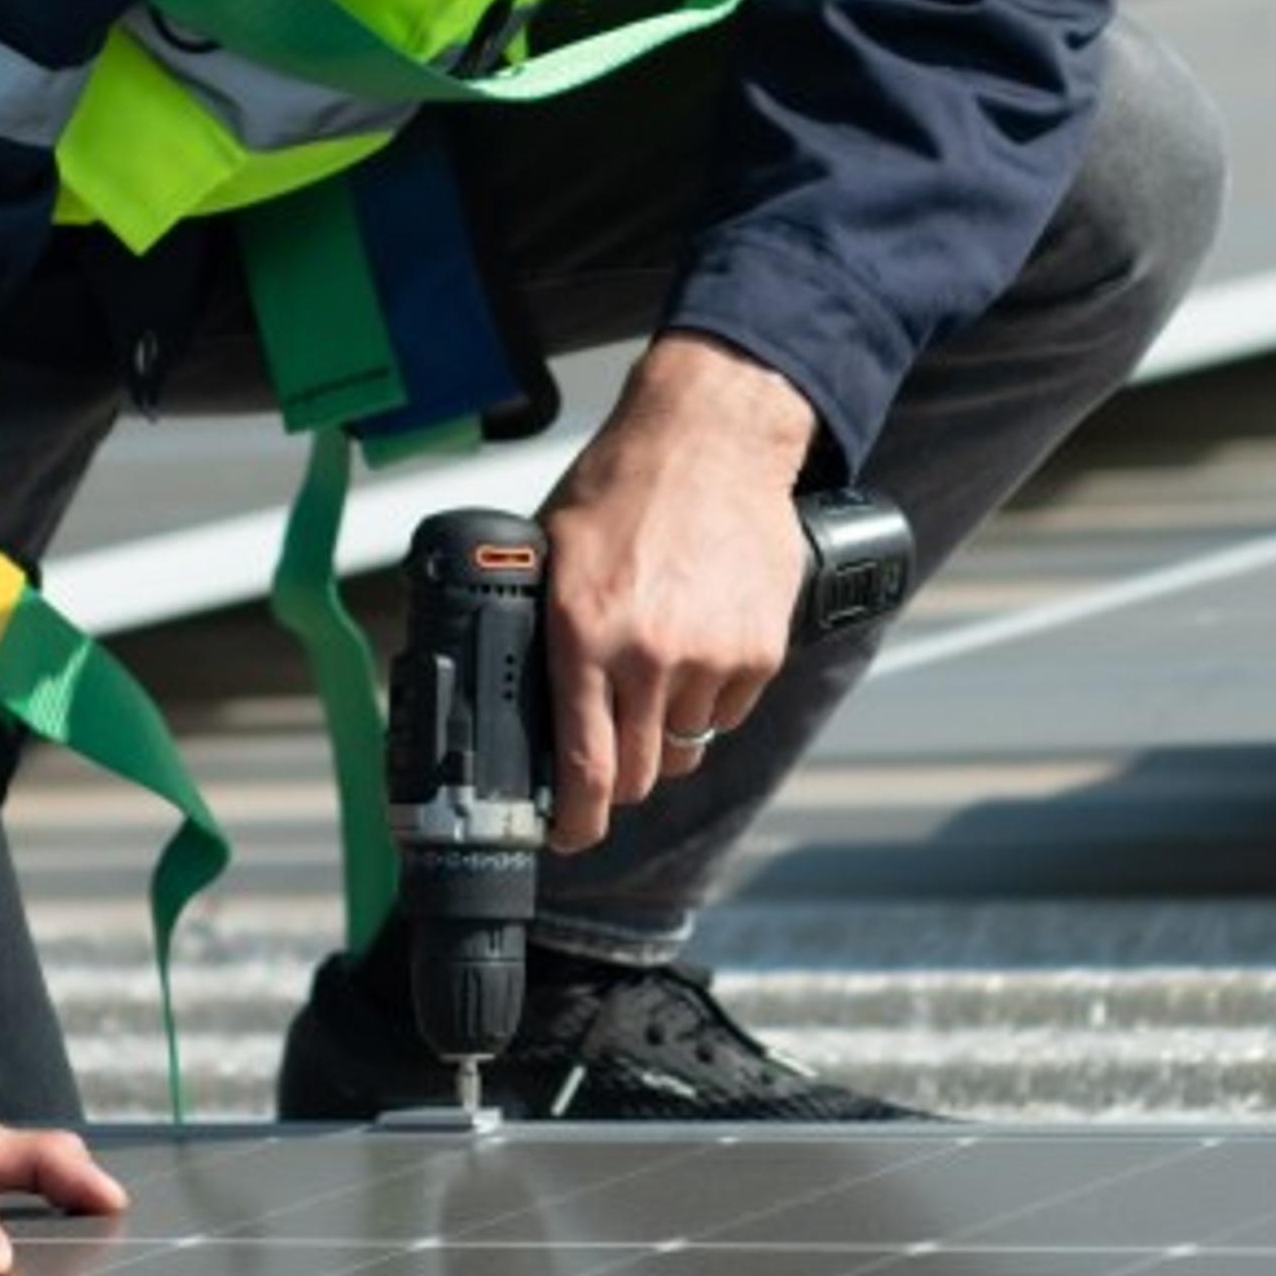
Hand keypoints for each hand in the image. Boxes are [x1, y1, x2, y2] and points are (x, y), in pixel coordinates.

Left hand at [538, 332, 817, 851]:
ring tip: (656, 674)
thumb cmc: (622, 488)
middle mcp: (650, 655)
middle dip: (620, 779)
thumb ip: (542, 631)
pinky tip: (696, 648)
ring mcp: (713, 656)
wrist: (711, 440)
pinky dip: (710, 699)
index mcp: (585, 635)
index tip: (569, 835)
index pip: (586, 768)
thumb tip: (515, 702)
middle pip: (641, 774)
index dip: (576, 821)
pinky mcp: (760, 650)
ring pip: (687, 746)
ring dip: (666, 732)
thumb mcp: (552, 555)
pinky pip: (728, 711)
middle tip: (609, 757)